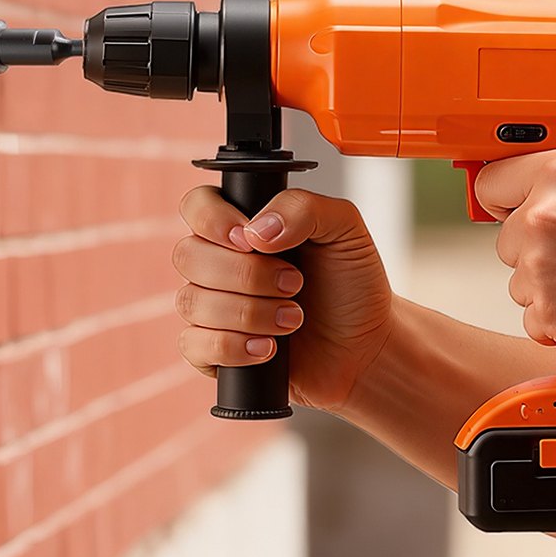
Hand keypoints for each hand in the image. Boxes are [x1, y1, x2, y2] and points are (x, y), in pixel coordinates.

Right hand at [172, 186, 394, 412]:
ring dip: (248, 312)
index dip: (212, 221)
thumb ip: (302, 208)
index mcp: (242, 225)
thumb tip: (256, 231)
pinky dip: (232, 347)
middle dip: (246, 274)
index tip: (250, 240)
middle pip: (188, 255)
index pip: (196, 206)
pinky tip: (269, 348)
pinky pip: (194, 345)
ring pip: (191, 301)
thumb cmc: (352, 284)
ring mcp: (212, 307)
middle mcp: (219, 262)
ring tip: (293, 319)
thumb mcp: (344, 228)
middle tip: (294, 283)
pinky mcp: (213, 350)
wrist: (367, 346)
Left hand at [474, 148, 555, 375]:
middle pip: (506, 233)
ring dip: (546, 281)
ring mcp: (542, 265)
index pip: (492, 180)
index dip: (504, 195)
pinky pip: (533, 315)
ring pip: (518, 277)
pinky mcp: (548, 310)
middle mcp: (545, 215)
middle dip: (535, 244)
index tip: (510, 206)